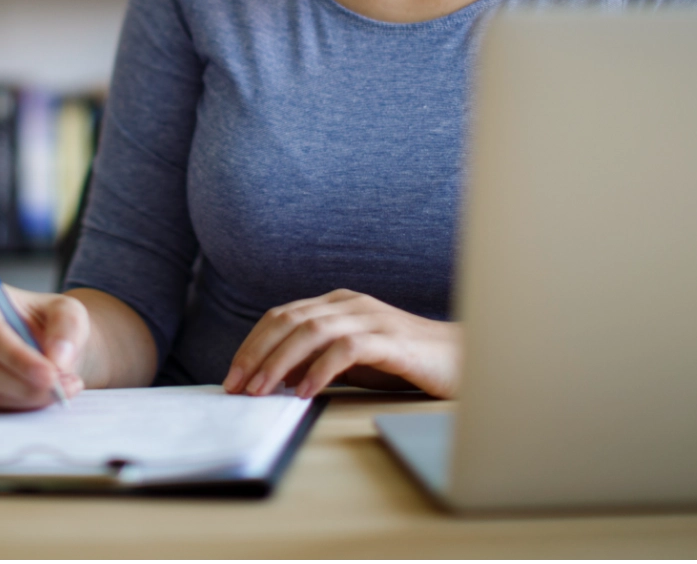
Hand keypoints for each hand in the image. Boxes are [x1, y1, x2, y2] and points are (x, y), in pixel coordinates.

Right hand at [0, 280, 87, 409]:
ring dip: (28, 394)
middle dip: (24, 381)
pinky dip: (21, 403)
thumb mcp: (67, 311)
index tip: (49, 373)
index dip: (15, 354)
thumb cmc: (48, 320)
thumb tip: (57, 358)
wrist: (45, 343)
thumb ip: (67, 327)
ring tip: (62, 388)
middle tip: (60, 386)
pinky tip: (43, 393)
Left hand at [222, 289, 459, 399]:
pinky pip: (346, 350)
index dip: (252, 345)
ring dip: (280, 363)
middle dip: (256, 354)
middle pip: (289, 321)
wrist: (463, 360)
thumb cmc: (404, 362)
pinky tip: (306, 392)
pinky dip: (321, 370)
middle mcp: (349, 304)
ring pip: (311, 332)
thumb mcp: (353, 360)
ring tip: (261, 391)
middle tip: (237, 387)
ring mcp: (370, 318)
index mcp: (336, 304)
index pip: (281, 316)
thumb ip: (318, 360)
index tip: (233, 377)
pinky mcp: (391, 340)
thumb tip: (275, 380)